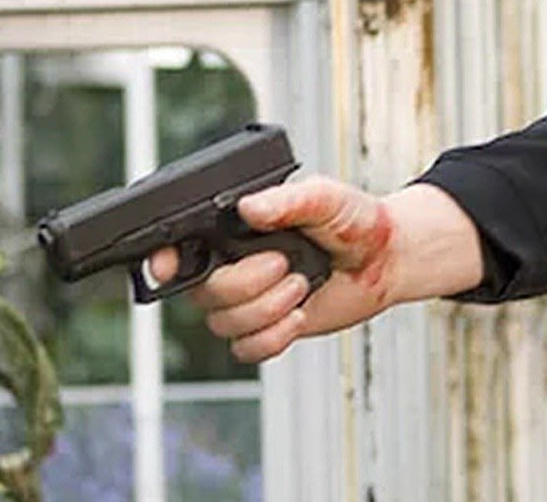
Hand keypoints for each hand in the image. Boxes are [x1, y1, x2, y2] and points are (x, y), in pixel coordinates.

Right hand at [147, 178, 482, 362]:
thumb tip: (249, 208)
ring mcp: (247, 299)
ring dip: (268, 309)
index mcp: (234, 228)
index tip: (168, 265)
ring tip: (302, 284)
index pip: (178, 246)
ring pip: (223, 324)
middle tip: (286, 264)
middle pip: (202, 292)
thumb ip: (289, 199)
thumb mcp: (326, 197)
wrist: (385, 258)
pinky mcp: (266, 328)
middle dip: (247, 283)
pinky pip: (246, 350)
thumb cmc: (353, 220)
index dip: (162, 259)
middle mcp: (232, 264)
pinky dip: (274, 338)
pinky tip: (299, 316)